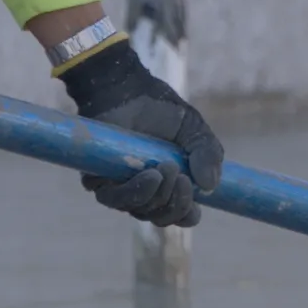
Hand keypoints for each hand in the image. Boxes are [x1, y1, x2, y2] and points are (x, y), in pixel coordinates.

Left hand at [58, 36, 223, 226]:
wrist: (128, 89)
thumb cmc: (161, 110)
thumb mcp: (194, 130)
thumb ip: (208, 154)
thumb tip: (209, 186)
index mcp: (169, 185)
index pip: (179, 215)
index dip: (188, 215)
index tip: (197, 205)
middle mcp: (144, 191)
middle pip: (160, 218)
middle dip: (176, 204)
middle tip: (183, 178)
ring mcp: (120, 187)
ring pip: (139, 211)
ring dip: (158, 196)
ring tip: (167, 168)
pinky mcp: (97, 179)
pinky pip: (114, 198)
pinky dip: (135, 191)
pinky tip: (150, 175)